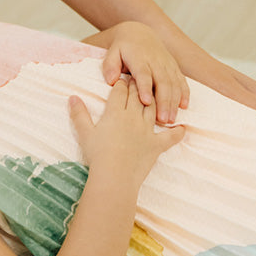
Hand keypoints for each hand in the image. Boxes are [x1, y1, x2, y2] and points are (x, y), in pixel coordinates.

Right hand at [69, 78, 184, 186]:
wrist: (114, 176)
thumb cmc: (97, 155)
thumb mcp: (84, 132)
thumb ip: (79, 113)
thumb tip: (72, 97)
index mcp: (115, 112)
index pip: (120, 90)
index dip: (121, 83)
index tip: (123, 78)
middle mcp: (133, 116)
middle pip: (137, 95)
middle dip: (137, 85)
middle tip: (139, 80)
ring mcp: (147, 130)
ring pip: (152, 108)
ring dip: (154, 100)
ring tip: (156, 94)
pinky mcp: (156, 145)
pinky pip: (170, 137)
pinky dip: (177, 132)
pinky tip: (182, 128)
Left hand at [99, 22, 189, 124]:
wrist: (139, 32)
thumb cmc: (123, 47)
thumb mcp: (112, 52)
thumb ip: (110, 66)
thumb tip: (112, 81)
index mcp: (139, 58)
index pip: (143, 74)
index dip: (144, 87)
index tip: (145, 102)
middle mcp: (155, 61)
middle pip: (162, 82)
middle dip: (164, 101)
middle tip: (163, 119)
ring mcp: (167, 64)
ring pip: (174, 84)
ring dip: (174, 102)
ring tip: (171, 119)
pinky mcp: (174, 67)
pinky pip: (181, 80)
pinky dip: (184, 93)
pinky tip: (184, 106)